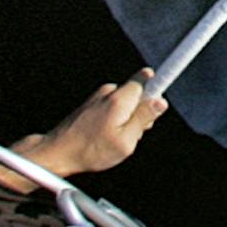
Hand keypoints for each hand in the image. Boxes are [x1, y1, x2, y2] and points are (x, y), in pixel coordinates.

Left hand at [21, 71, 164, 176]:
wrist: (58, 152)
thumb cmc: (89, 150)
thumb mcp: (125, 142)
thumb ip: (144, 119)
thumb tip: (160, 103)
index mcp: (120, 100)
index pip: (146, 79)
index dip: (159, 82)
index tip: (169, 75)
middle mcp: (108, 92)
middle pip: (138, 93)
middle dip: (141, 110)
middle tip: (133, 133)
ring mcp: (99, 95)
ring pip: (126, 102)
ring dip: (127, 117)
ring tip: (114, 137)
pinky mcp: (92, 101)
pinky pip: (114, 106)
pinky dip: (115, 119)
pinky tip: (105, 135)